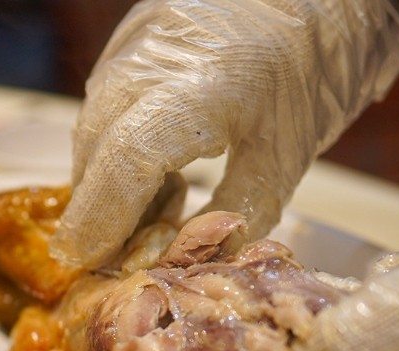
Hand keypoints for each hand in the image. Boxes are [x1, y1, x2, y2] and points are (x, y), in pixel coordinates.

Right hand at [51, 0, 398, 269]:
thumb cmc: (314, 65)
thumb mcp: (286, 153)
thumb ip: (235, 213)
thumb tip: (190, 259)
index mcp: (191, 94)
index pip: (121, 168)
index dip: (98, 222)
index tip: (84, 263)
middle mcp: (146, 66)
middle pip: (92, 151)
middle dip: (91, 208)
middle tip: (106, 254)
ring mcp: (131, 46)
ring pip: (91, 126)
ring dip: (100, 176)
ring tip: (137, 212)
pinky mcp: (130, 38)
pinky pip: (103, 101)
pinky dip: (112, 141)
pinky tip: (147, 165)